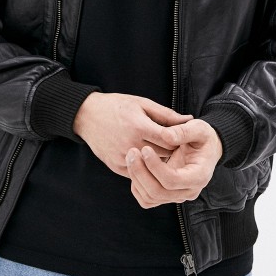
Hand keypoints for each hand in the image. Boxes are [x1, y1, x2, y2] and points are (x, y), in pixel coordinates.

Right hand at [73, 92, 191, 177]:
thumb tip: (189, 119)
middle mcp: (131, 144)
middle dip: (172, 150)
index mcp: (139, 127)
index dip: (178, 139)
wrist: (86, 116)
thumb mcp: (142, 103)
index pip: (170, 140)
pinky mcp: (116, 166)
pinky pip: (139, 172)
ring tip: (164, 150)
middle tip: (177, 145)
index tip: (181, 136)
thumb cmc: (117, 106)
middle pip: (163, 154)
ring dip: (160, 160)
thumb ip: (166, 114)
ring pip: (152, 166)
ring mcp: (122, 157)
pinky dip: (147, 166)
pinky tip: (150, 158)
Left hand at [126, 118, 223, 207]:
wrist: (204, 149)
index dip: (155, 166)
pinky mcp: (167, 196)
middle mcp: (189, 191)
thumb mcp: (198, 128)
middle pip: (158, 192)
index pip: (172, 180)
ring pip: (150, 198)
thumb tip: (165, 135)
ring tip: (131, 156)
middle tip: (132, 152)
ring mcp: (177, 196)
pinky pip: (147, 199)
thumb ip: (184, 131)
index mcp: (199, 176)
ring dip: (136, 178)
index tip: (145, 148)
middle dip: (141, 172)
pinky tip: (135, 167)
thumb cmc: (202, 137)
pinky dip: (137, 185)